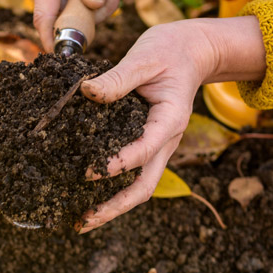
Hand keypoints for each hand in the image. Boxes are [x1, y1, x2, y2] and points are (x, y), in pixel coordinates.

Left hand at [77, 16, 267, 232]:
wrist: (191, 52)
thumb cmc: (169, 50)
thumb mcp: (144, 57)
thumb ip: (117, 78)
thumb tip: (87, 92)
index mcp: (170, 121)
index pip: (143, 150)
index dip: (117, 164)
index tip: (89, 173)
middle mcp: (165, 142)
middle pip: (144, 187)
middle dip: (114, 208)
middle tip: (83, 222)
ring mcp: (157, 148)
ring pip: (138, 188)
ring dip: (112, 207)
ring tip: (81, 221)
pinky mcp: (146, 146)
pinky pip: (130, 175)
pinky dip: (111, 190)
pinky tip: (86, 197)